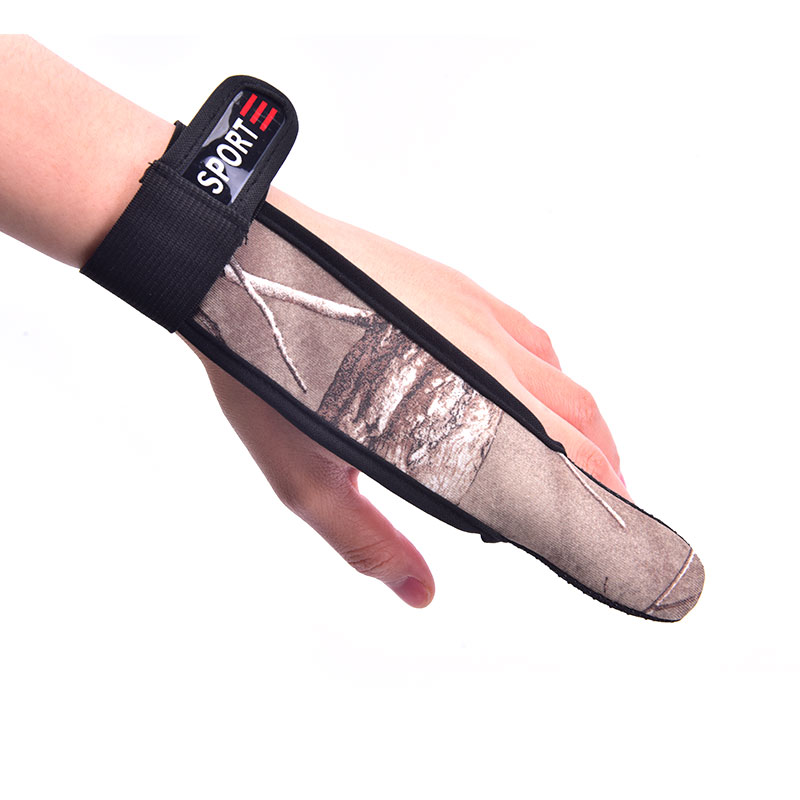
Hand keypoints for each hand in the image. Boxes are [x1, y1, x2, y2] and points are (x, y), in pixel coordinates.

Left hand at [181, 188, 629, 608]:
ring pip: (565, 377)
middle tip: (617, 505)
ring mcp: (476, 316)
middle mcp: (482, 360)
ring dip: (591, 423)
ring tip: (593, 455)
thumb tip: (420, 594)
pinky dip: (555, 373)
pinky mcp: (460, 287)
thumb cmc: (264, 368)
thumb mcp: (306, 477)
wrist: (244, 263)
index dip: (598, 504)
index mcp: (454, 411)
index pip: (556, 465)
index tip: (618, 535)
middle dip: (610, 470)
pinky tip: (540, 387)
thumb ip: (368, 539)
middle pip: (581, 421)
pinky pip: (532, 334)